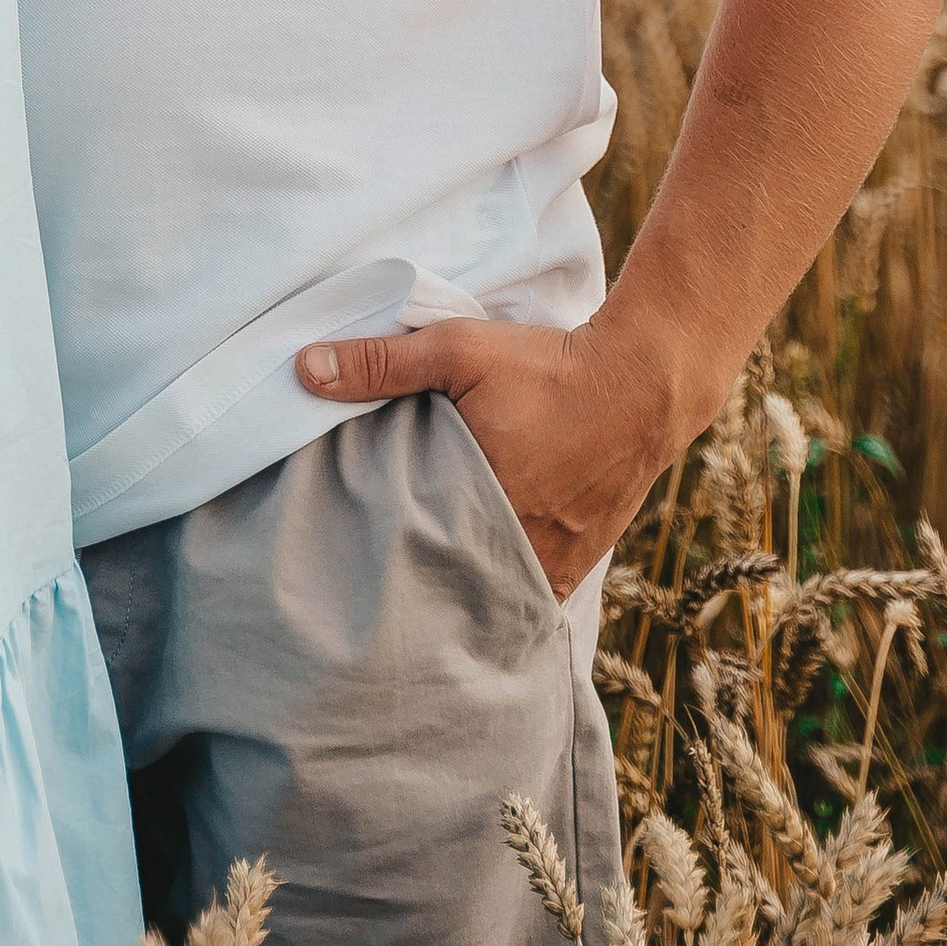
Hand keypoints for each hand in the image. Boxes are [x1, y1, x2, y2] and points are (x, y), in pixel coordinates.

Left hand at [298, 312, 679, 599]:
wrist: (644, 381)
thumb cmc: (547, 366)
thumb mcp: (458, 351)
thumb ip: (381, 363)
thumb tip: (303, 369)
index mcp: (478, 505)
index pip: (410, 556)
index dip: (379, 561)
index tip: (350, 563)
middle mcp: (516, 548)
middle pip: (449, 580)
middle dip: (417, 579)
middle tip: (379, 579)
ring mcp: (553, 564)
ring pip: (490, 592)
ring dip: (461, 586)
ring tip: (425, 582)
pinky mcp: (580, 564)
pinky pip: (531, 594)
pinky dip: (505, 588)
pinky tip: (478, 584)